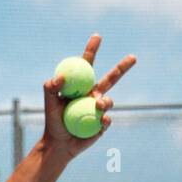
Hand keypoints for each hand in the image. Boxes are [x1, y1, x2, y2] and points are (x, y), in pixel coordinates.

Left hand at [40, 33, 135, 160]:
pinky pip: (107, 119)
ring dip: (105, 102)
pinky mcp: (103, 124)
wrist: (59, 144)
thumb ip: (50, 88)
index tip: (97, 36)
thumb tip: (60, 77)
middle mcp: (93, 95)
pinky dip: (104, 119)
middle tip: (133, 57)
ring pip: (109, 100)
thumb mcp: (48, 103)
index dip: (93, 49)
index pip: (88, 64)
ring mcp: (100, 109)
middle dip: (123, 67)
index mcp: (81, 86)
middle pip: (111, 78)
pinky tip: (101, 120)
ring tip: (98, 105)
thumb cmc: (53, 121)